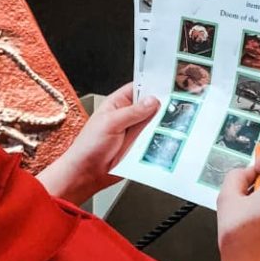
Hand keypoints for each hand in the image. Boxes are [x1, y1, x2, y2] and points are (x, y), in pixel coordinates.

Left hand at [38, 84, 158, 204]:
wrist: (86, 174)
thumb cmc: (88, 147)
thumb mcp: (110, 123)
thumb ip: (133, 112)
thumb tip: (152, 101)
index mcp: (118, 104)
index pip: (139, 88)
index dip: (152, 86)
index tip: (168, 87)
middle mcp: (128, 116)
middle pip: (151, 107)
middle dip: (161, 108)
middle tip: (173, 108)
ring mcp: (135, 132)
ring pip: (155, 125)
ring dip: (161, 126)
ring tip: (169, 124)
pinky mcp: (140, 147)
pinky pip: (155, 141)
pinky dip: (160, 141)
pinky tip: (165, 140)